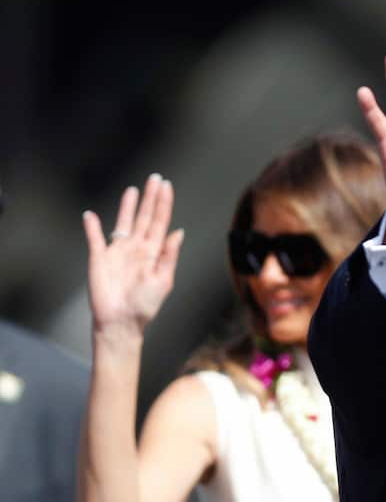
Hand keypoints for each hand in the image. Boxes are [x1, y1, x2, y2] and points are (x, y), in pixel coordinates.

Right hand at [83, 174, 184, 340]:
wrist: (122, 322)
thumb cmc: (145, 306)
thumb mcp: (163, 281)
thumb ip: (169, 255)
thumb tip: (179, 232)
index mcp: (154, 253)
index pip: (160, 223)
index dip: (163, 204)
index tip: (166, 187)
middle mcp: (137, 248)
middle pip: (144, 217)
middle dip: (150, 198)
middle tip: (155, 178)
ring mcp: (118, 252)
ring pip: (123, 222)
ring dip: (127, 206)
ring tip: (133, 190)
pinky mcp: (99, 258)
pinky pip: (94, 239)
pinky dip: (92, 227)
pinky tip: (91, 215)